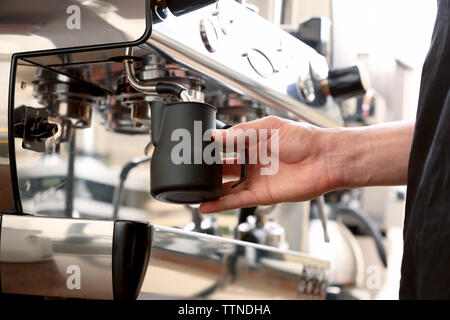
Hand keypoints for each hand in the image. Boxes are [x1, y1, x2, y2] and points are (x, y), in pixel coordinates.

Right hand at [199, 116, 338, 212]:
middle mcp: (252, 162)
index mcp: (253, 143)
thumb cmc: (304, 139)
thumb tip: (217, 135)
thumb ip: (241, 133)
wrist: (323, 158)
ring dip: (211, 190)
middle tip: (191, 170)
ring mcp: (256, 179)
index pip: (226, 146)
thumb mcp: (269, 128)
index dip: (212, 148)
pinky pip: (237, 201)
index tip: (196, 148)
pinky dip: (221, 205)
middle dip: (208, 170)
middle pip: (224, 168)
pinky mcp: (261, 195)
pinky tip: (207, 205)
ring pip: (227, 187)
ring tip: (193, 191)